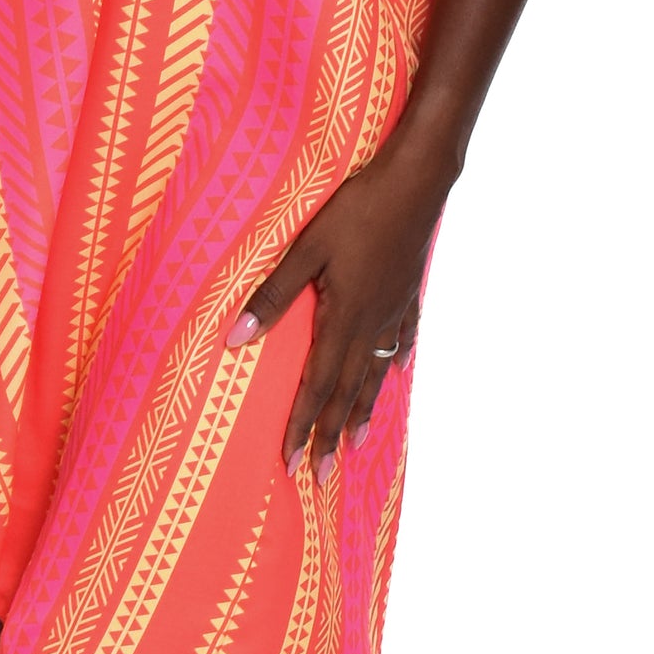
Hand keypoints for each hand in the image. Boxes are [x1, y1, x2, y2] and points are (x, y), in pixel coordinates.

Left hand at [225, 159, 446, 478]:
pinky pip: (402, 339)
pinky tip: (395, 373)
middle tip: (321, 473)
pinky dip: (395, 362)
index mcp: (343, 319)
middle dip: (331, 435)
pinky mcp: (408, 292)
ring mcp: (395, 310)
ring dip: (363, 410)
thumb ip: (272, 295)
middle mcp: (371, 324)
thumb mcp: (306, 248)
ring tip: (358, 441)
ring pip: (376, 372)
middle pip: (348, 392)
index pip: (316, 387)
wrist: (418, 180)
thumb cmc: (358, 208)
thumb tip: (235, 339)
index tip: (291, 463)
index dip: (302, 426)